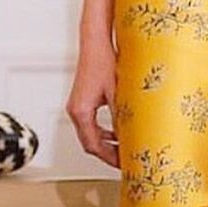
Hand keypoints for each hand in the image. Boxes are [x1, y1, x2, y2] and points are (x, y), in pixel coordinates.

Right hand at [66, 35, 119, 168]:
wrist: (95, 42)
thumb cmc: (102, 61)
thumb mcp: (117, 94)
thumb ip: (121, 118)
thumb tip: (131, 136)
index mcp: (81, 111)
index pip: (93, 146)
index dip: (109, 158)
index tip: (123, 164)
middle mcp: (75, 110)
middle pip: (89, 143)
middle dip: (107, 153)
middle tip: (124, 160)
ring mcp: (76, 106)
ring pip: (89, 134)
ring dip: (105, 143)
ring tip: (122, 149)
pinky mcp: (81, 100)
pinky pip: (90, 124)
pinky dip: (102, 132)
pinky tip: (116, 131)